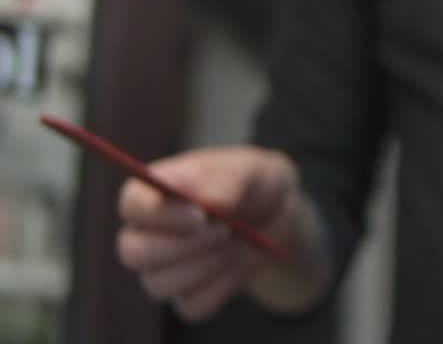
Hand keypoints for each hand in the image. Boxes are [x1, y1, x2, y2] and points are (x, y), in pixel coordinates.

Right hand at [116, 147, 319, 320]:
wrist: (278, 220)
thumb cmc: (254, 186)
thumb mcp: (252, 169)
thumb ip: (228, 179)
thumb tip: (208, 202)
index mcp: (154, 191)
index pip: (133, 204)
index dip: (159, 213)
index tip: (199, 214)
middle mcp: (147, 232)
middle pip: (133, 252)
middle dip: (183, 245)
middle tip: (224, 231)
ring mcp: (161, 268)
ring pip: (158, 284)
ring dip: (205, 266)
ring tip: (235, 243)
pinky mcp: (184, 296)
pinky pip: (191, 306)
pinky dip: (220, 287)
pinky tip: (236, 265)